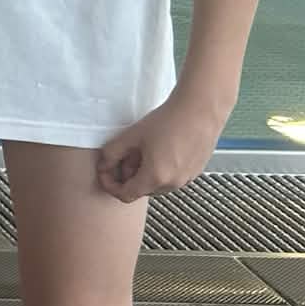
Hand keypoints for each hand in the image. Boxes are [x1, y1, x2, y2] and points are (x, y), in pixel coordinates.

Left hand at [98, 88, 225, 201]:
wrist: (200, 109)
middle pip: (141, 190)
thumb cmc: (169, 120)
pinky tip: (161, 149)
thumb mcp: (131, 136)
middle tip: (126, 155)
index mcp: (155, 177)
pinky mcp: (195, 171)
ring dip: (145, 173)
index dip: (110, 185)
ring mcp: (187, 179)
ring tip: (145, 149)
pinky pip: (172, 177)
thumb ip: (112, 153)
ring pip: (157, 184)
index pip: (126, 195)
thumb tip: (104, 165)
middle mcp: (173, 183)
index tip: (106, 173)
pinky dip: (162, 170)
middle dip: (129, 176)